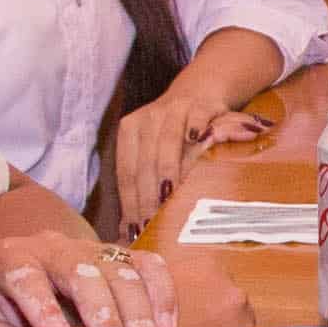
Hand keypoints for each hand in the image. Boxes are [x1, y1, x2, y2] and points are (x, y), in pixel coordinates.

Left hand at [0, 234, 187, 326]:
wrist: (28, 277)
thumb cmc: (5, 308)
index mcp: (12, 258)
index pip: (26, 276)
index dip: (43, 306)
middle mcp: (54, 247)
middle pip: (82, 273)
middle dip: (106, 317)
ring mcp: (91, 248)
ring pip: (121, 272)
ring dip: (140, 316)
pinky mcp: (122, 255)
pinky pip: (149, 265)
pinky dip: (162, 295)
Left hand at [105, 94, 267, 236]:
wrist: (199, 94)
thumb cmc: (174, 136)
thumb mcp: (154, 153)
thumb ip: (141, 186)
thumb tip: (126, 232)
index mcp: (130, 130)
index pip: (127, 172)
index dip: (131, 202)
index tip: (137, 228)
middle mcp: (148, 117)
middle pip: (145, 161)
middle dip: (149, 196)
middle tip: (156, 223)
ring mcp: (175, 108)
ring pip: (168, 142)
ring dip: (170, 171)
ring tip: (172, 198)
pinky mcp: (201, 104)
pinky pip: (197, 118)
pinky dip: (196, 130)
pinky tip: (198, 142)